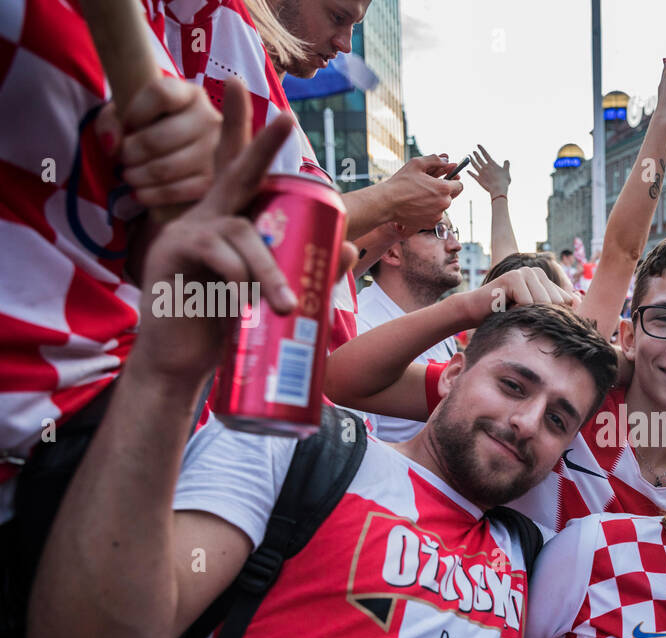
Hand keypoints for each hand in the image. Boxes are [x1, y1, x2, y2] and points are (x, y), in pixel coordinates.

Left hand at [97, 75, 221, 207]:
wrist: (179, 150)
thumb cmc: (150, 127)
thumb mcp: (126, 113)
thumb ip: (110, 122)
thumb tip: (111, 146)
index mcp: (190, 94)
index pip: (161, 95)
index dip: (135, 112)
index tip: (127, 124)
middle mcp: (209, 119)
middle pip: (158, 138)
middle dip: (130, 152)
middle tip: (122, 158)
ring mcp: (214, 152)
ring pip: (165, 168)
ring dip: (137, 176)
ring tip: (128, 175)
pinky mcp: (212, 180)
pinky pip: (176, 191)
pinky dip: (151, 195)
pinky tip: (139, 192)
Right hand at [134, 80, 355, 385]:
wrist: (180, 365)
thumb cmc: (224, 325)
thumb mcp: (268, 295)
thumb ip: (306, 270)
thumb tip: (349, 245)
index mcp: (230, 221)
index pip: (240, 171)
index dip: (248, 133)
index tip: (263, 98)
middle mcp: (208, 217)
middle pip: (236, 171)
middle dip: (261, 143)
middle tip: (287, 118)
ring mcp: (187, 232)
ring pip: (241, 235)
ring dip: (268, 270)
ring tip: (284, 305)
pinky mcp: (170, 255)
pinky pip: (216, 255)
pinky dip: (237, 276)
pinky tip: (242, 299)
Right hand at [381, 153, 462, 230]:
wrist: (387, 203)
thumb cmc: (401, 182)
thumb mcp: (417, 164)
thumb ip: (435, 160)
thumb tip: (446, 160)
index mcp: (444, 188)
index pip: (460, 184)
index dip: (454, 180)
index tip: (448, 178)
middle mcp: (444, 203)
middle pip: (451, 195)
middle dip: (443, 190)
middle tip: (430, 185)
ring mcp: (438, 215)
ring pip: (442, 206)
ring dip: (435, 200)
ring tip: (420, 195)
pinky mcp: (431, 224)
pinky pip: (435, 215)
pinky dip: (429, 210)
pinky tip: (417, 205)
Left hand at [467, 144, 510, 197]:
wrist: (498, 189)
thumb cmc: (503, 181)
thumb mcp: (506, 171)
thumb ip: (506, 165)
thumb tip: (507, 160)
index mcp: (492, 164)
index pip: (485, 154)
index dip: (481, 149)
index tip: (478, 145)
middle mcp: (485, 167)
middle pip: (479, 159)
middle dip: (476, 154)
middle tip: (473, 151)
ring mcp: (481, 173)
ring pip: (474, 165)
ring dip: (471, 160)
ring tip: (469, 157)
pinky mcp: (479, 179)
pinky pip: (473, 175)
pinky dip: (470, 173)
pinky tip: (467, 170)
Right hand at [471, 266, 576, 315]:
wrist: (476, 312)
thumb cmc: (506, 315)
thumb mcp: (534, 312)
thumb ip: (554, 306)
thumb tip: (578, 302)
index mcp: (544, 278)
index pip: (564, 300)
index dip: (550, 315)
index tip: (530, 315)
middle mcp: (536, 271)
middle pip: (554, 303)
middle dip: (538, 315)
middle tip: (519, 313)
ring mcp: (524, 272)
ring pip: (541, 303)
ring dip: (526, 314)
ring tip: (513, 310)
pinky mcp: (513, 277)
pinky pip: (527, 302)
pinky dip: (516, 311)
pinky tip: (505, 307)